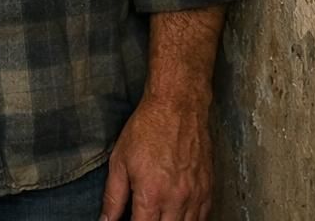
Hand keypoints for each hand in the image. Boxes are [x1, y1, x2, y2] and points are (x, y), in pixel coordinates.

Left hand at [100, 93, 213, 220]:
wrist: (177, 105)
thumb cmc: (147, 128)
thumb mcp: (120, 161)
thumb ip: (113, 196)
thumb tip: (106, 220)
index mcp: (151, 194)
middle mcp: (176, 199)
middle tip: (145, 216)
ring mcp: (195, 194)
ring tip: (160, 216)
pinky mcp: (207, 187)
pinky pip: (203, 216)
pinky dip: (191, 220)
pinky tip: (180, 216)